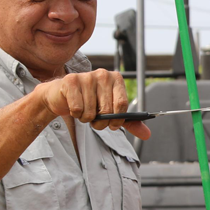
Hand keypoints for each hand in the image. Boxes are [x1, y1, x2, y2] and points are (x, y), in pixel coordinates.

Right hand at [34, 69, 151, 142]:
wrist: (62, 96)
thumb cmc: (90, 103)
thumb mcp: (112, 113)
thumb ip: (130, 123)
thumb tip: (147, 135)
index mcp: (116, 79)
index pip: (122, 104)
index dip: (117, 120)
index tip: (112, 125)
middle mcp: (103, 74)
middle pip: (107, 110)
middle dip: (100, 122)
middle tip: (94, 119)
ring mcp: (87, 76)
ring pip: (91, 112)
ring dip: (86, 118)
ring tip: (83, 110)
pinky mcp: (71, 81)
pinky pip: (78, 109)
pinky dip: (75, 114)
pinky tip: (74, 106)